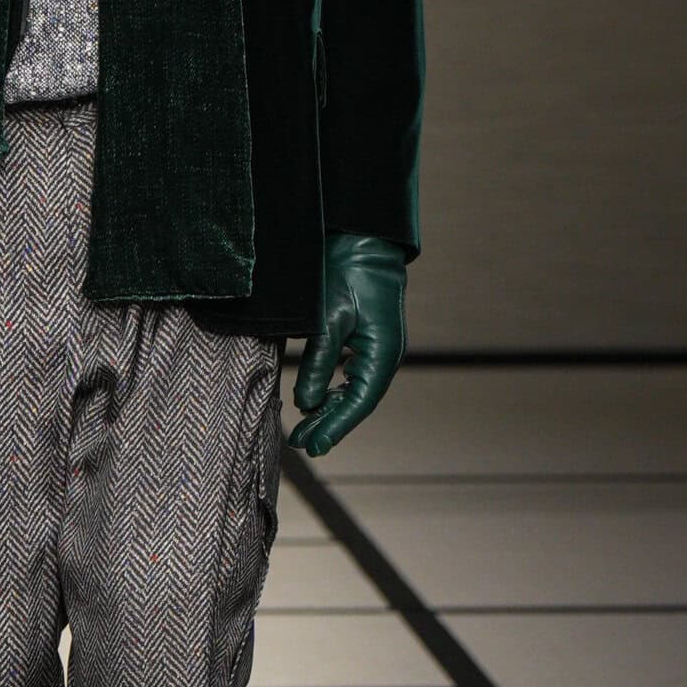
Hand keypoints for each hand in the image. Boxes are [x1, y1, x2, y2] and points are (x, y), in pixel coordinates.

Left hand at [290, 232, 406, 457]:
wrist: (363, 240)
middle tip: (301, 443)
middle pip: (355, 401)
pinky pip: (351, 374)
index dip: (335, 427)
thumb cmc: (347, 273)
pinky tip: (316, 400)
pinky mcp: (367, 339)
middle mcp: (385, 355)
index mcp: (383, 354)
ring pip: (353, 390)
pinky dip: (333, 389)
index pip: (358, 403)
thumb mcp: (327, 319)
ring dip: (329, 409)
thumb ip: (318, 362)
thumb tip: (307, 403)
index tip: (313, 446)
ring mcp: (378, 348)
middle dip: (328, 424)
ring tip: (303, 428)